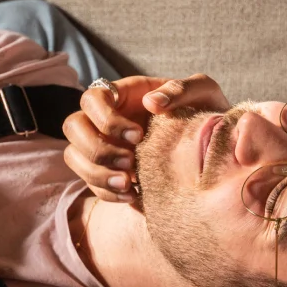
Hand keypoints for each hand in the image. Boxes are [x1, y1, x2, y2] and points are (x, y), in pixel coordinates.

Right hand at [63, 74, 228, 201]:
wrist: (214, 145)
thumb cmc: (206, 110)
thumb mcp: (202, 92)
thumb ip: (180, 90)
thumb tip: (151, 103)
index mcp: (122, 94)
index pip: (92, 98)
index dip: (106, 118)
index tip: (138, 136)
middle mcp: (105, 119)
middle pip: (73, 127)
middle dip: (97, 149)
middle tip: (130, 163)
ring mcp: (103, 145)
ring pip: (74, 157)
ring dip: (96, 174)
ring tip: (129, 185)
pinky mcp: (108, 171)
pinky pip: (91, 184)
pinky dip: (107, 193)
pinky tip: (133, 197)